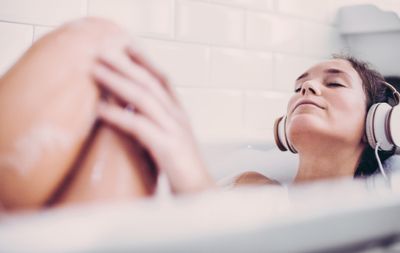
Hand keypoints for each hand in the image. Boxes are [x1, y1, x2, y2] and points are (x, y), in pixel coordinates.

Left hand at [92, 43, 213, 192]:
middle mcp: (178, 116)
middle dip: (124, 65)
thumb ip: (155, 125)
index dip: (142, 61)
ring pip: (144, 98)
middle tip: (100, 52)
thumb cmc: (181, 169)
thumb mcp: (170, 141)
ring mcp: (175, 130)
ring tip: (95, 71)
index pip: (161, 79)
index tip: (120, 47)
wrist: (200, 193)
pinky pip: (139, 126)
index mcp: (179, 113)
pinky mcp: (168, 147)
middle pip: (150, 82)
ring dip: (117, 82)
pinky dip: (118, 115)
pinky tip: (99, 109)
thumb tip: (131, 115)